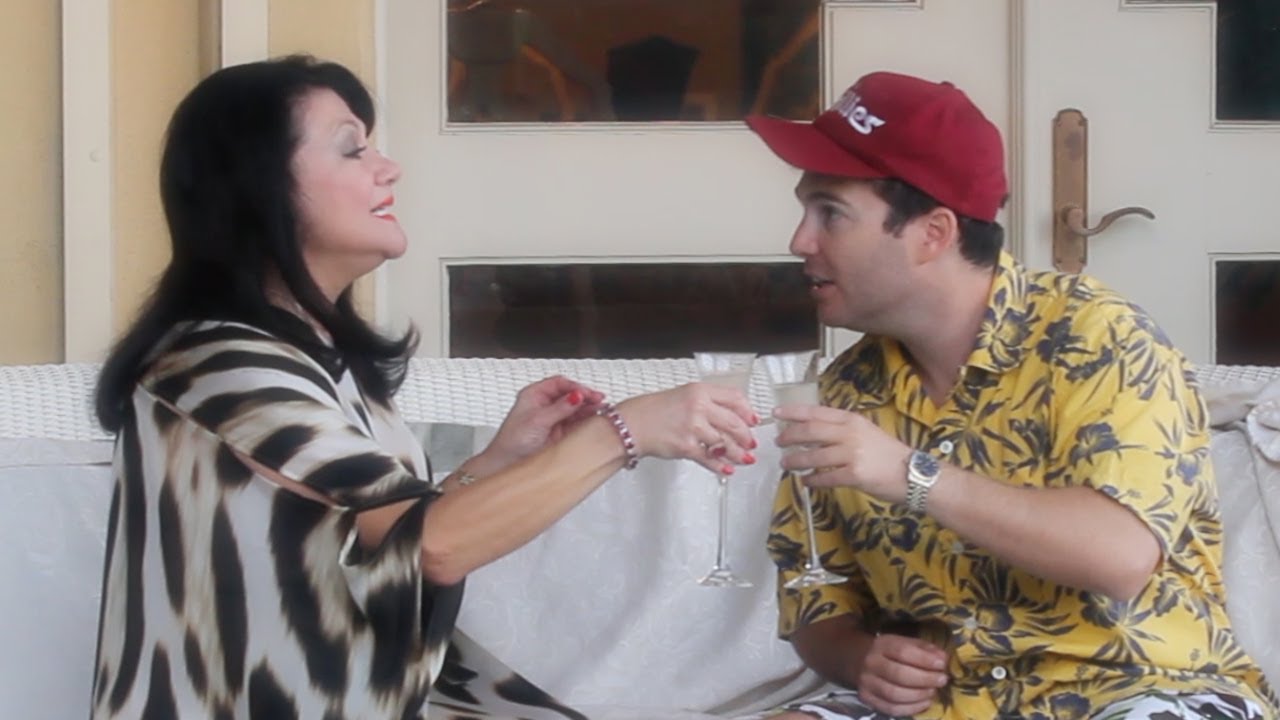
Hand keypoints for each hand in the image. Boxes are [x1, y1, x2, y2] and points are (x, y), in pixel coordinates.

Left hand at [480, 376, 605, 471]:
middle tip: (599, 400)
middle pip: (570, 395)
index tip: (587, 393)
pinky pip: (576, 423)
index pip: (559, 384)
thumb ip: (559, 408)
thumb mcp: (537, 420)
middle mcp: (544, 405)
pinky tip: (595, 421)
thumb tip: (577, 396)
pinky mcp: (560, 434)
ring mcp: (553, 419)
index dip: (575, 386)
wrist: (506, 465)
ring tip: (601, 410)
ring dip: (588, 408)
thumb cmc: (512, 442)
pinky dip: (587, 421)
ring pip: (575, 409)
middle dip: (585, 396)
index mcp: (534, 395)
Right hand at [616, 382, 758, 474]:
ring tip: (743, 459)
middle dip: (746, 436)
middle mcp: (698, 406)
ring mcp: (693, 427)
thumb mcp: (682, 396)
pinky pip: (710, 458)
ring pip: (725, 443)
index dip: (747, 411)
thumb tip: (729, 417)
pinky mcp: (686, 447)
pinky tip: (727, 469)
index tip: (752, 420)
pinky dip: (721, 466)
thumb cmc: (653, 411)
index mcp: (699, 390)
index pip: (734, 397)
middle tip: (751, 443)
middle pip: (734, 422)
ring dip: (737, 454)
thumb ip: (706, 403)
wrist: (630, 425)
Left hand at [772, 405, 911, 502]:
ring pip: (813, 456)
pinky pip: (824, 477)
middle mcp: (850, 434)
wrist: (913, 474)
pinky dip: (811, 479)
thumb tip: (813, 432)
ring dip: (795, 461)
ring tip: (786, 464)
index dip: (794, 412)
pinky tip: (805, 481)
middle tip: (778, 442)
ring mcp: (852, 454)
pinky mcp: (854, 475)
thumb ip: (842, 430)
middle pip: (810, 431)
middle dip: (789, 437)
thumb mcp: (866, 432)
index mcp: (852, 420)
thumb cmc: (888, 454)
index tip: (777, 413)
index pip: (816, 412)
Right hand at [854, 633, 948, 716]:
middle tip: (941, 680)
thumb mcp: (905, 642)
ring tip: (933, 691)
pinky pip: (891, 709)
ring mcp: (867, 683)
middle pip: (898, 674)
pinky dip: (912, 708)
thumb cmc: (889, 652)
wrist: (858, 659)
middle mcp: (871, 664)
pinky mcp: (867, 699)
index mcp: (882, 645)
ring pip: (894, 694)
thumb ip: (925, 649)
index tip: (942, 664)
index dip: (924, 660)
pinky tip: (925, 703)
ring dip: (919, 695)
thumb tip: (943, 659)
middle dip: (925, 679)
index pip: (902, 652)